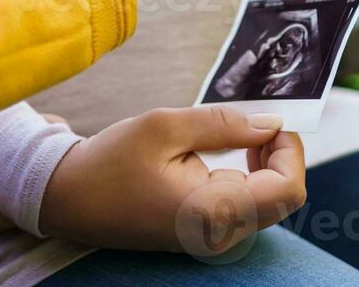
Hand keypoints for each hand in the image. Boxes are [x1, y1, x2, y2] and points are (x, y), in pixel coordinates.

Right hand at [38, 106, 305, 256]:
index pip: (288, 189)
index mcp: (212, 213)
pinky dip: (245, 175)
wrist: (69, 199)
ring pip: (267, 200)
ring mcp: (213, 238)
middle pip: (284, 196)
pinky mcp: (205, 232)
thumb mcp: (163, 126)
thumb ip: (223, 123)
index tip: (267, 119)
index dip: (289, 149)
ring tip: (228, 134)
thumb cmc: (110, 162)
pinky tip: (218, 152)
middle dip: (277, 153)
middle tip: (248, 120)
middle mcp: (219, 235)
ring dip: (261, 163)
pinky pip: (245, 205)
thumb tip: (271, 122)